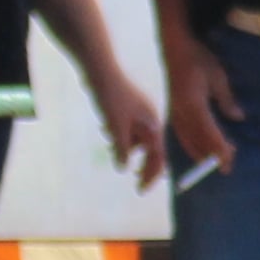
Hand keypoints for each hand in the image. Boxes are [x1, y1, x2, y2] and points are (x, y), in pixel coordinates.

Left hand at [91, 70, 172, 188]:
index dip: (153, 174)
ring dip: (127, 149)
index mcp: (153, 124)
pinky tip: (106, 131)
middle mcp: (149, 120)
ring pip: (137, 140)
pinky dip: (119, 136)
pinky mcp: (126, 109)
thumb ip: (121, 149)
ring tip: (115, 153)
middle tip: (136, 184)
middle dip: (145, 167)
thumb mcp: (116, 127)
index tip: (142, 189)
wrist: (100, 70)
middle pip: (151, 150)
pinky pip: (127, 130)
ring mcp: (137, 114)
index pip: (158, 156)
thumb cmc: (111, 97)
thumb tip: (124, 168)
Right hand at [162, 37, 239, 174]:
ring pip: (187, 141)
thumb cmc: (198, 59)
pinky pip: (181, 135)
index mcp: (193, 104)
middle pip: (197, 141)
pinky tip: (200, 151)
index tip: (230, 159)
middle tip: (227, 167)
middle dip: (211, 156)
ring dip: (201, 153)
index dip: (219, 148)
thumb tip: (238, 118)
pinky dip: (192, 146)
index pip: (208, 132)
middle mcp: (181, 112)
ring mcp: (174, 112)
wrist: (175, 48)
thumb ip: (227, 99)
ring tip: (216, 162)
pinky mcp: (173, 111)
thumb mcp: (218, 77)